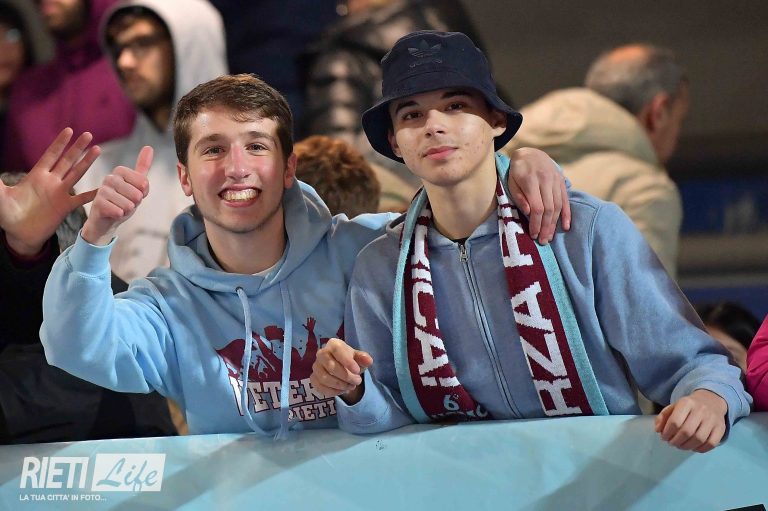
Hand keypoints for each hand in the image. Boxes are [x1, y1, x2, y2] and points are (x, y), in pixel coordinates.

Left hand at [0, 128, 99, 255]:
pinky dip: (92, 194)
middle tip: (88, 134)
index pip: (50, 155)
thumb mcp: (0, 196)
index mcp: (36, 176)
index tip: (69, 130)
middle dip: (77, 147)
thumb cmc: (7, 214)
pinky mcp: (66, 207)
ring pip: (77, 174)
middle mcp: (51, 182)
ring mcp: (60, 194)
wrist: (20, 234)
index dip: (59, 143)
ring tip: (97, 150)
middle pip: (67, 160)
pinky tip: (103, 187)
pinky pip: (82, 199)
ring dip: (86, 162)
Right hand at [81, 146, 152, 245]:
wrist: (106, 221)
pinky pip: (119, 212)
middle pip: (137, 194)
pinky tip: (113, 214)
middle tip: (125, 203)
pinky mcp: (97, 204)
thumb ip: (142, 167)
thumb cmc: (122, 201)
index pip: (143, 182)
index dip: (143, 192)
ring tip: (119, 209)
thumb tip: (149, 147)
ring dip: (127, 211)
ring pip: (128, 204)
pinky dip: (120, 216)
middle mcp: (109, 178)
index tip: (135, 194)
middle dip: (135, 203)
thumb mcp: (136, 185)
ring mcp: (102, 190)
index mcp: (119, 171)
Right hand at [311, 338, 372, 404]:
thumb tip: (368, 361)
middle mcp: (321, 354)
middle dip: (346, 376)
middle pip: (330, 366)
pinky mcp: (313, 378)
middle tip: (357, 381)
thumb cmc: (351, 361)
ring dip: (340, 385)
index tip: (357, 371)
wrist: (343, 369)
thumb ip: (363, 358)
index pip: (336, 350)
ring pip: (325, 378)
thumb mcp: (359, 358)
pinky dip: (333, 391)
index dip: (347, 361)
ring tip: (351, 386)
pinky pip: (320, 387)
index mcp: (333, 344)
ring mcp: (316, 367)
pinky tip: (342, 390)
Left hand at [506, 147, 570, 244]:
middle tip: (543, 241)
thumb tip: (529, 212)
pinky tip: (566, 226)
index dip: (536, 223)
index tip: (533, 234)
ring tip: (550, 237)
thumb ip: (519, 197)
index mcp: (531, 180)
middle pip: (549, 209)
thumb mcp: (511, 182)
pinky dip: (567, 214)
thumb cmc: (517, 171)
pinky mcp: (562, 182)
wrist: (531, 153)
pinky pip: (566, 200)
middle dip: (546, 227)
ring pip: (558, 206)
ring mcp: (556, 181)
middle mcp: (546, 180)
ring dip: (555, 224)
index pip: (537, 207)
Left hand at [654, 389, 727, 452]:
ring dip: (686, 446)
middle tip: (672, 443)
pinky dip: (700, 449)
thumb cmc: (688, 407)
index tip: (664, 437)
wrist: (711, 401)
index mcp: (686, 403)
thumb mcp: (673, 407)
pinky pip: (711, 444)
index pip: (675, 421)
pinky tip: (693, 447)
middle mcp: (701, 410)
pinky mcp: (721, 429)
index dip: (667, 433)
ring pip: (699, 439)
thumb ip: (662, 417)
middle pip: (687, 432)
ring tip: (680, 446)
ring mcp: (713, 420)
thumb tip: (658, 430)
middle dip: (676, 441)